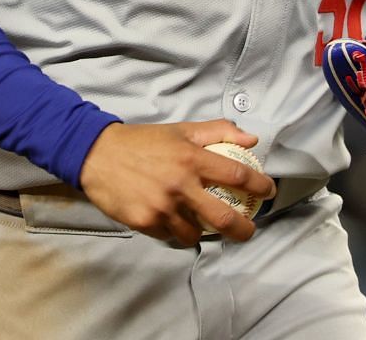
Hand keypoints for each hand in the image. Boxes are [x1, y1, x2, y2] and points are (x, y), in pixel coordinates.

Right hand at [76, 120, 276, 246]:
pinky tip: (176, 223)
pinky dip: (177, 232)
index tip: (269, 192)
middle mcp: (180, 186)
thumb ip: (218, 132)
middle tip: (249, 230)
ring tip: (205, 226)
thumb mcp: (182, 129)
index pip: (238, 176)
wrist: (97, 154)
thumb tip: (251, 140)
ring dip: (204, 232)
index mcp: (193, 160)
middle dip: (242, 229)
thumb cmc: (144, 141)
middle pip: (223, 217)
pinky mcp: (143, 222)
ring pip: (194, 233)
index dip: (259, 186)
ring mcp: (161, 207)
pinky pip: (169, 235)